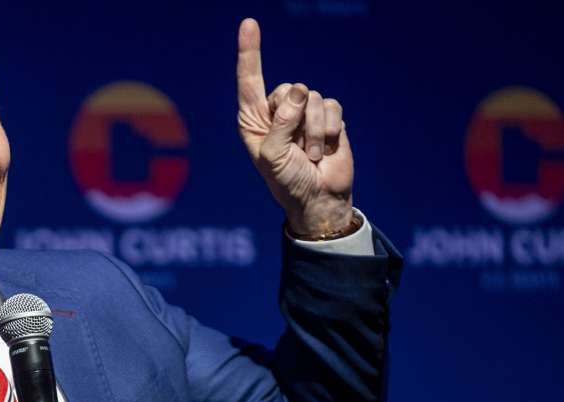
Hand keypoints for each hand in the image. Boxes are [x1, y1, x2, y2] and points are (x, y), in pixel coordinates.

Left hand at [236, 18, 355, 238]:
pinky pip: (332, 106)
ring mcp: (304, 112)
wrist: (319, 198)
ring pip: (312, 98)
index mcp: (253, 119)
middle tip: (295, 149)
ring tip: (310, 154)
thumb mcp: (273, 156)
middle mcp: (277, 111)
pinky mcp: (328, 116)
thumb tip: (300, 90)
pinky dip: (329, 130)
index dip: (250, 52)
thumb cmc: (287, 181)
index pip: (249, 80)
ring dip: (313, 132)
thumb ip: (281, 122)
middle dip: (294, 120)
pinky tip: (326, 148)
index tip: (249, 23)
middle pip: (287, 89)